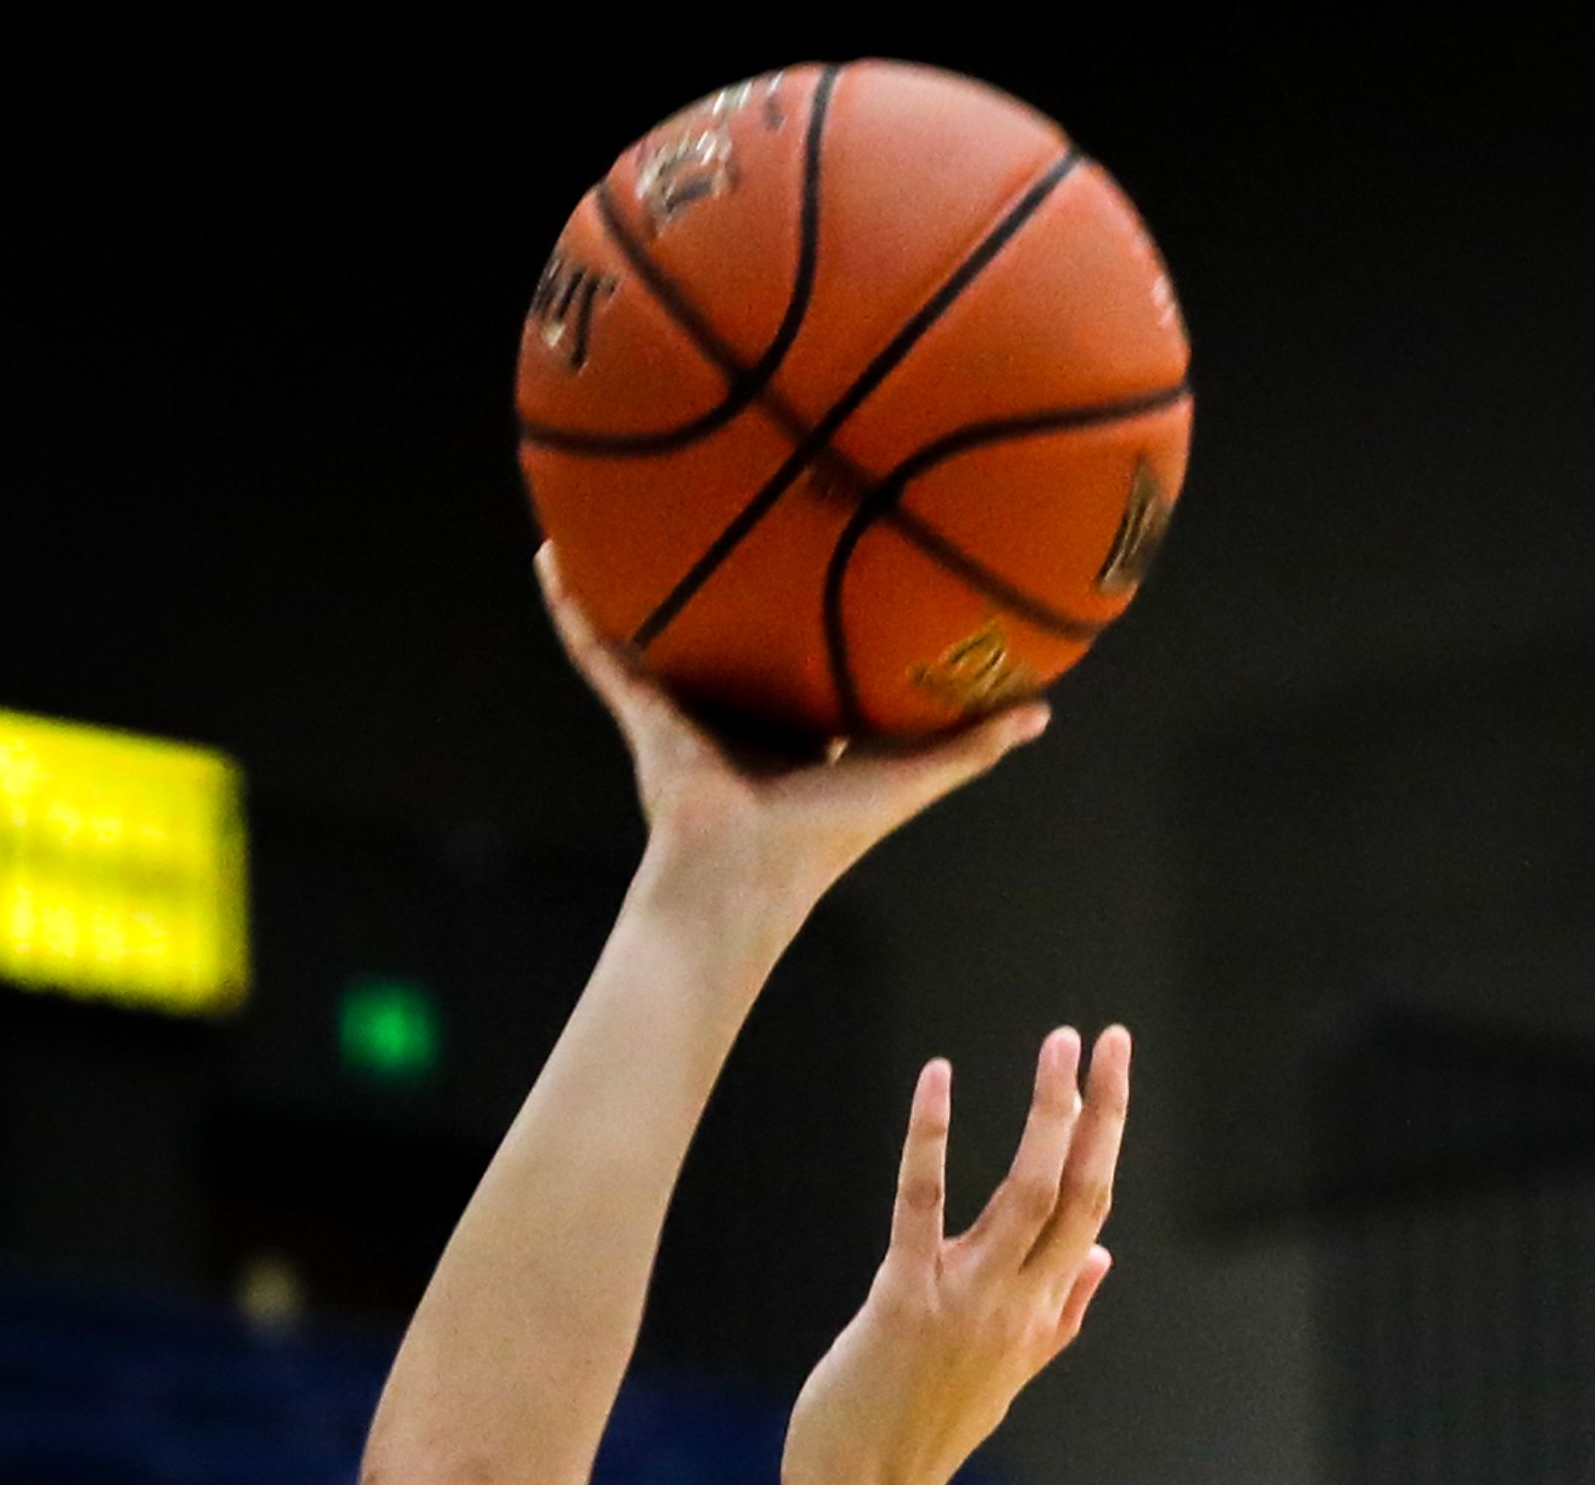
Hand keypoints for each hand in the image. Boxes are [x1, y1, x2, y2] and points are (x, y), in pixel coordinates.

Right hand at [538, 548, 1040, 916]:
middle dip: (732, 579)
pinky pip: (600, 650)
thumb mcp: (911, 777)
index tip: (832, 546)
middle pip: (735, 632)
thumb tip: (1041, 710)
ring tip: (624, 504)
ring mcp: (686, 712)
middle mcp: (741, 714)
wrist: (745, 880)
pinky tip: (554, 553)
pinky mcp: (643, 714)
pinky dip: (573, 608)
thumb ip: (971, 746)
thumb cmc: (827, 840)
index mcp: (800, 728)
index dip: (820, 610)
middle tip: (736, 495)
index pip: (811, 657)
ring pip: (662, 631)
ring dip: (641, 578)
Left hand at [784, 1024, 1127, 1484]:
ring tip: (1061, 1045)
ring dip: (1049, 1113)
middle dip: (1102, 1111)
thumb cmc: (920, 1437)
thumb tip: (1106, 1258)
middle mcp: (1017, 1308)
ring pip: (1028, 1195)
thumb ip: (1062, 1316)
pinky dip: (930, 1138)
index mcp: (1040, 1319)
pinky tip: (939, 1077)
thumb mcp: (1005, 1377)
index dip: (1107, 1138)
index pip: (1091, 1214)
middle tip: (1110, 1037)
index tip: (1112, 1073)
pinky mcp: (903, 1301)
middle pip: (1080, 1195)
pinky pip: (923, 1205)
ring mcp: (965, 1304)